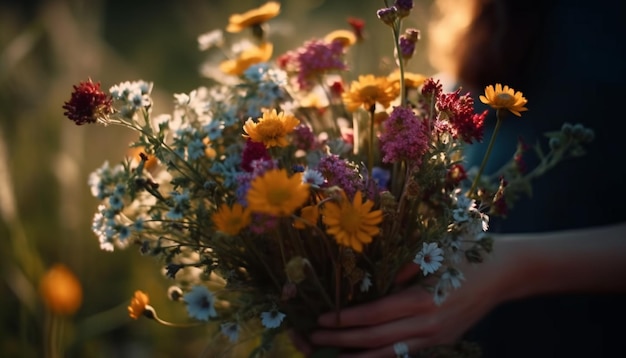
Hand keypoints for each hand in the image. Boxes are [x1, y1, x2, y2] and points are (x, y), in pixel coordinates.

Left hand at [307, 245, 517, 357]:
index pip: (376, 315)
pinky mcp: (442, 341)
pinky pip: (405, 353)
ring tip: (333, 357)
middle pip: (377, 338)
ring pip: (390, 353)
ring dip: (359, 356)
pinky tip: (364, 355)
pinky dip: (382, 356)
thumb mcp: (430, 253)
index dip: (347, 319)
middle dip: (343, 340)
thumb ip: (398, 270)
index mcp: (423, 300)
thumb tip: (369, 286)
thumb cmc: (465, 253)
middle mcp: (429, 325)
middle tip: (315, 339)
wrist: (505, 272)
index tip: (322, 320)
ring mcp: (437, 337)